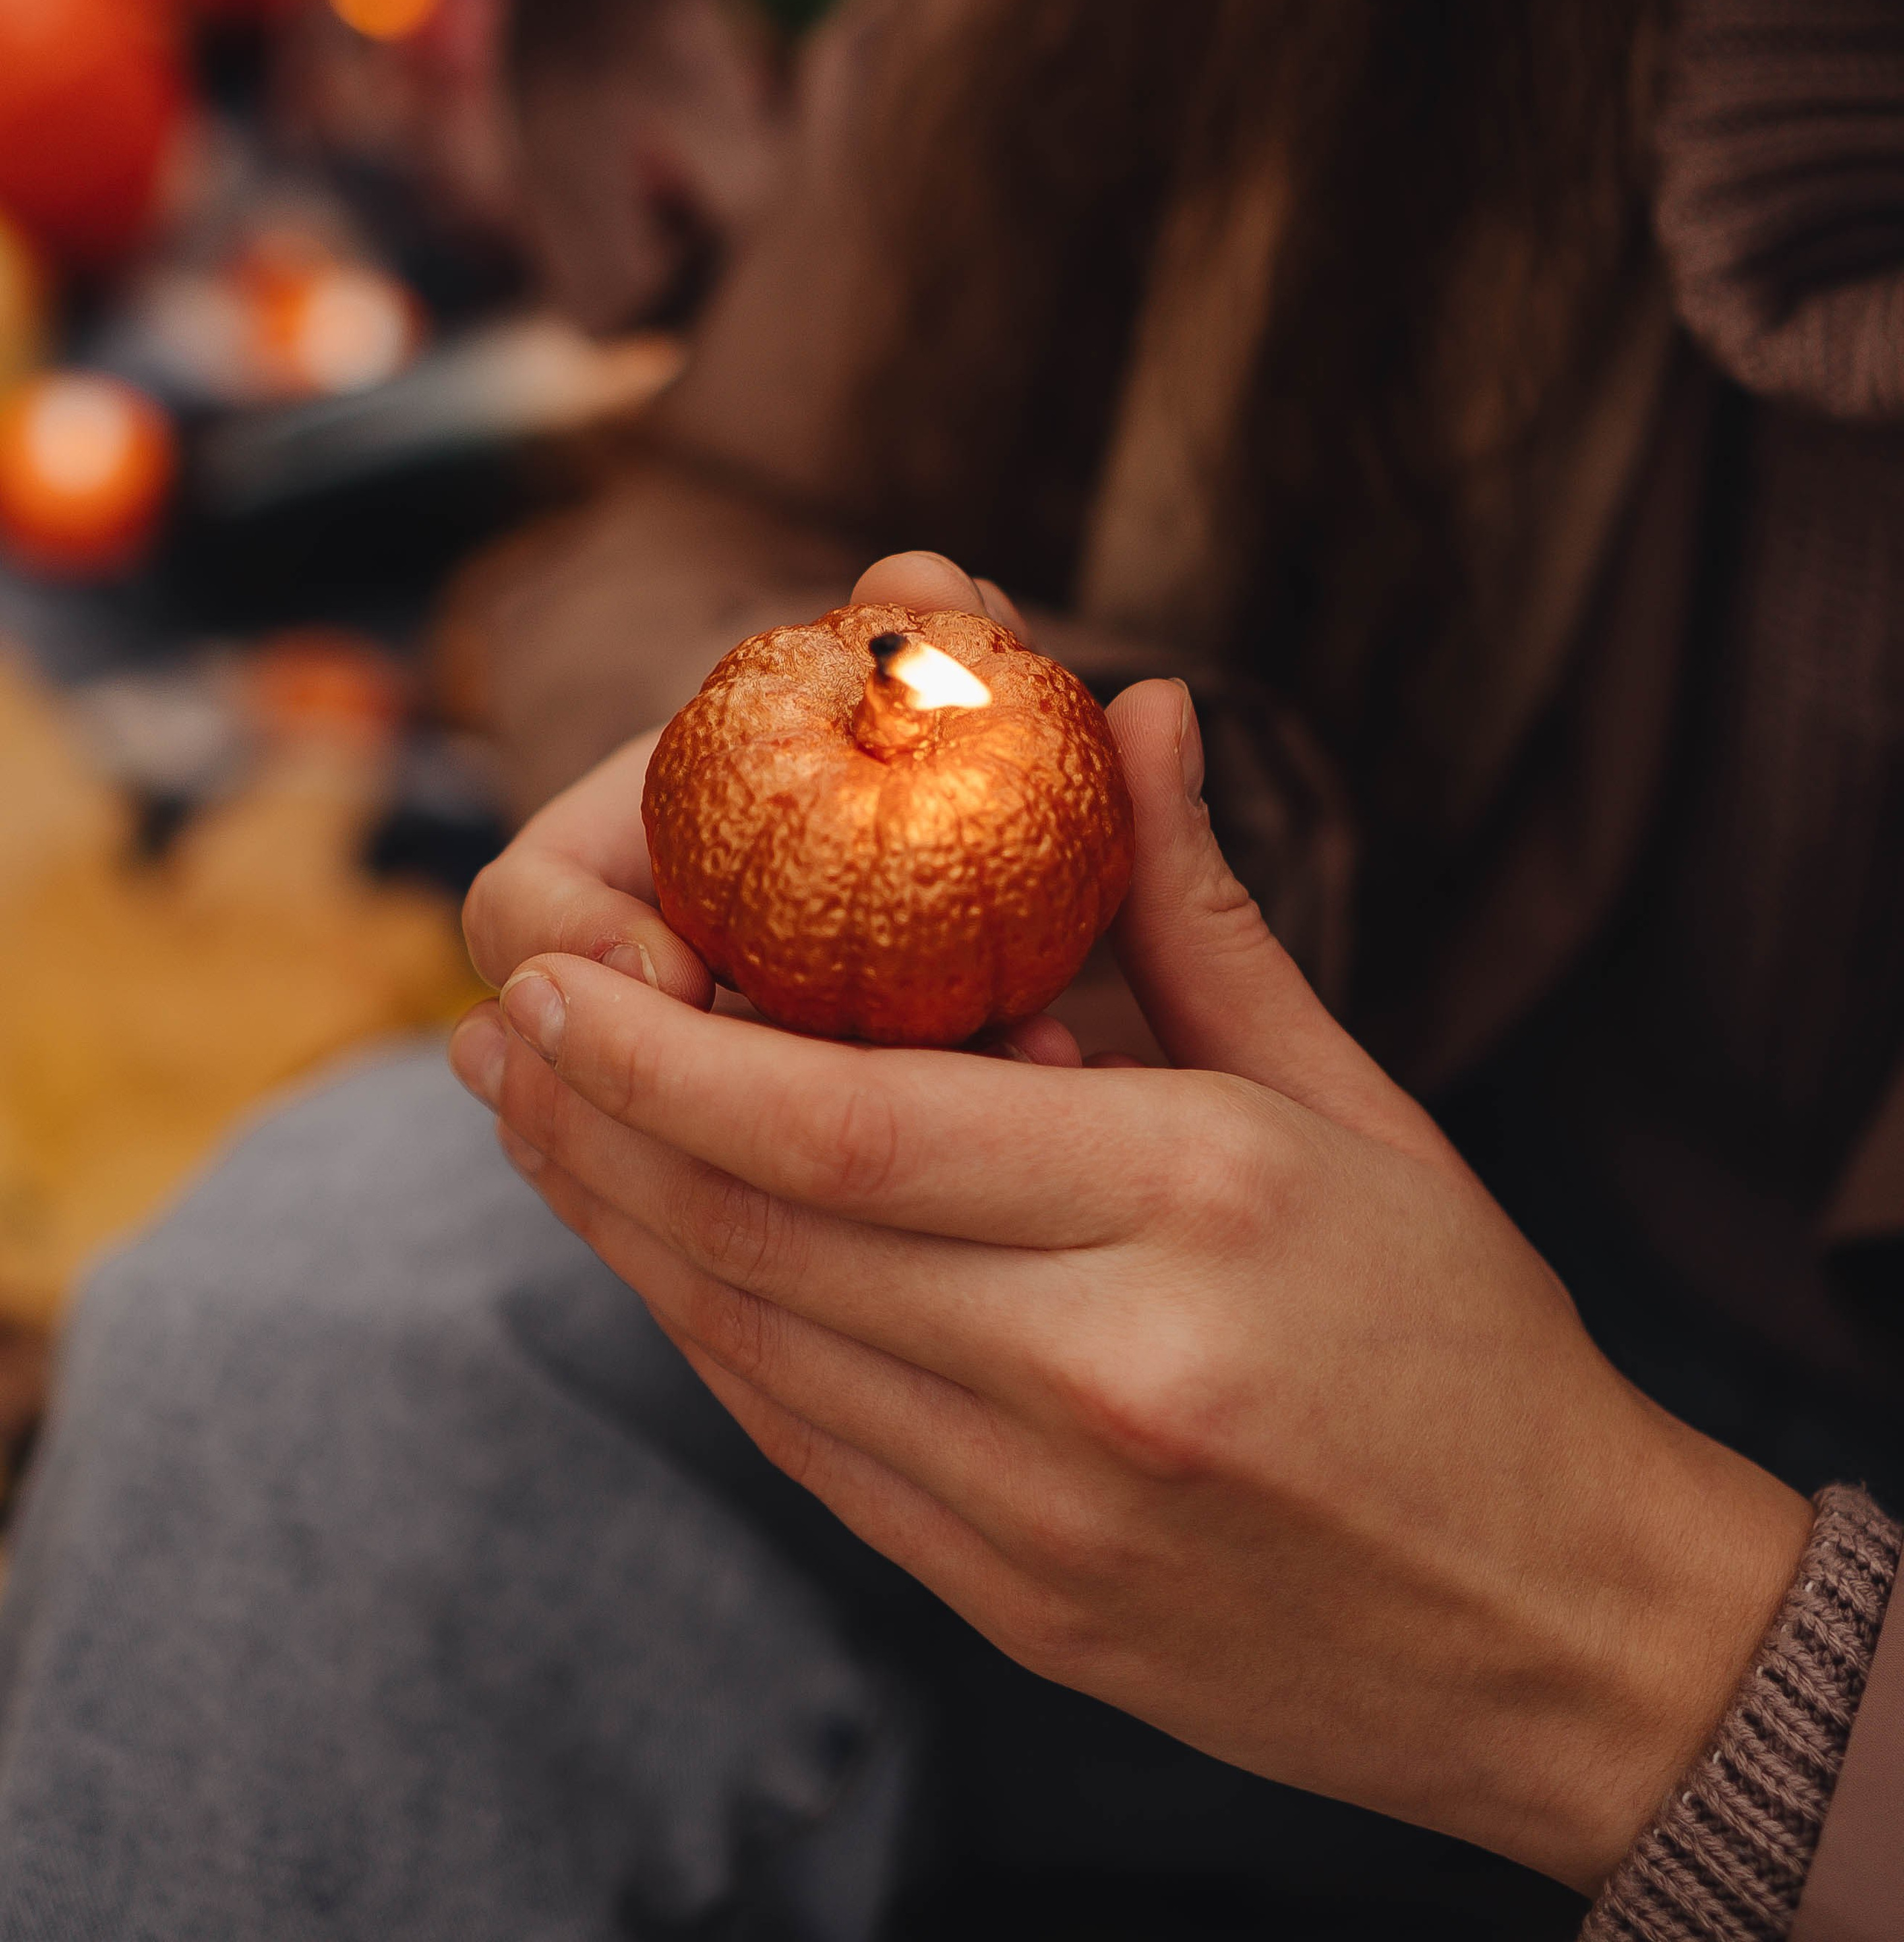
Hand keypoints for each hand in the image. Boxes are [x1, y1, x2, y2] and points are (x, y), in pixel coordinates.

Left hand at [452, 556, 1812, 1892]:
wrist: (1566, 1632)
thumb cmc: (1470, 1337)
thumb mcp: (1356, 1102)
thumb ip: (1201, 913)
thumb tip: (1135, 720)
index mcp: (1193, 1205)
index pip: (847, 1126)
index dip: (662, 1055)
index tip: (548, 983)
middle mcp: (1094, 1368)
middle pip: (759, 1237)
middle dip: (599, 1128)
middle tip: (502, 1036)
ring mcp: (1042, 1516)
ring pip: (755, 1349)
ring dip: (626, 1227)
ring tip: (547, 1121)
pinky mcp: (1012, 1606)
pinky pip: (808, 1450)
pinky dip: (718, 1334)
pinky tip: (671, 1252)